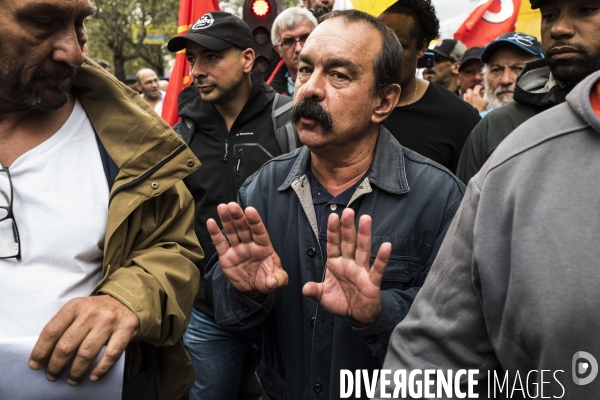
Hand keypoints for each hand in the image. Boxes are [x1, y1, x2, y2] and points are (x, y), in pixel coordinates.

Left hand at [29, 295, 139, 385]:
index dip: (41, 351)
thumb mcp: (78, 309)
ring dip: (76, 372)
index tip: (36, 365)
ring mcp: (109, 321)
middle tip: (53, 376)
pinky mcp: (125, 330)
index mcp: (75, 306)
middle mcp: (91, 312)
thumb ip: (65, 325)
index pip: (51, 331)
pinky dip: (100, 369)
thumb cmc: (97, 310)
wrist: (127, 301)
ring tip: (72, 380)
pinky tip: (93, 376)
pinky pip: (110, 355)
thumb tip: (47, 354)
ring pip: (86, 353)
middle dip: (56, 366)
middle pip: (67, 345)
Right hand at [207, 202, 287, 295]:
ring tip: (222, 207)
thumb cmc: (268, 280)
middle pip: (244, 228)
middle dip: (238, 217)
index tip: (250, 210)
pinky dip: (215, 233)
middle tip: (232, 205)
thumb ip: (278, 280)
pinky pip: (220, 243)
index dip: (255, 221)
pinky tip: (211, 222)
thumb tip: (272, 282)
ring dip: (227, 220)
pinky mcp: (226, 256)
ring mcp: (237, 249)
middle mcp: (250, 245)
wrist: (253, 289)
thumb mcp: (278, 282)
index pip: (259, 232)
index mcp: (264, 247)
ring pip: (232, 232)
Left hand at [302, 208, 390, 325]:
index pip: (334, 244)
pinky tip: (386, 246)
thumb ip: (315, 291)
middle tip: (348, 210)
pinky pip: (377, 269)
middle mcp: (349, 264)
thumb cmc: (342, 301)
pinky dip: (382, 258)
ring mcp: (361, 271)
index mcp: (336, 264)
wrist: (358, 316)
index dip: (333, 231)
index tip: (332, 216)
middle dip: (347, 227)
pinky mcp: (372, 282)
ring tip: (366, 219)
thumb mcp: (323, 297)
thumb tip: (304, 289)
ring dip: (364, 235)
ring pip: (362, 250)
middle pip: (348, 242)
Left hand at [462, 84, 487, 112]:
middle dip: (473, 90)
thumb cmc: (480, 108)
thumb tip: (485, 90)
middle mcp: (469, 95)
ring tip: (472, 96)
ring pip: (466, 93)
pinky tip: (469, 99)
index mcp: (475, 94)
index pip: (477, 86)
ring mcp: (465, 99)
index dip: (480, 87)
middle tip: (477, 92)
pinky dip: (466, 97)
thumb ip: (486, 94)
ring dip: (469, 94)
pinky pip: (464, 97)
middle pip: (470, 89)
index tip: (482, 88)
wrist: (474, 115)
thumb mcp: (486, 100)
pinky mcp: (463, 102)